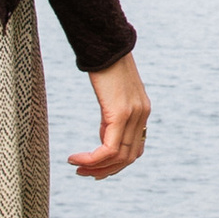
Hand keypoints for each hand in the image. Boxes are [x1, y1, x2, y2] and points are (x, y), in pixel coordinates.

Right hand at [70, 51, 150, 179]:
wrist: (106, 44)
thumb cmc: (105, 64)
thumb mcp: (112, 94)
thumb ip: (113, 115)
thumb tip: (105, 134)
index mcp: (142, 112)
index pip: (135, 149)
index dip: (116, 164)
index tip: (96, 168)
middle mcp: (142, 116)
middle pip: (129, 158)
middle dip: (105, 170)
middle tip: (84, 173)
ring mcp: (134, 115)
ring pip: (119, 157)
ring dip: (96, 167)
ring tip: (77, 168)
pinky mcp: (120, 113)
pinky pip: (109, 148)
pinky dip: (92, 159)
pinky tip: (76, 158)